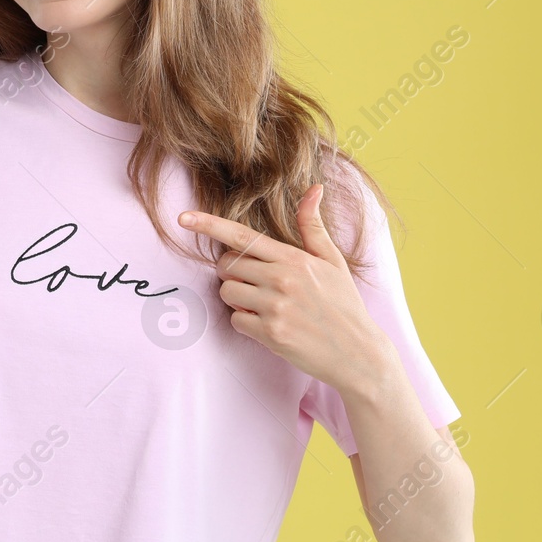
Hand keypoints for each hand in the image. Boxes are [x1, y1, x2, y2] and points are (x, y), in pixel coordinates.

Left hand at [178, 185, 394, 392]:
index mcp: (294, 258)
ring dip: (237, 297)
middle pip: (227, 265)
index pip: (242, 236)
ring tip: (263, 304)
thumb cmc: (344, 304)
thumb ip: (313, 226)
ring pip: (227, 292)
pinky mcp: (270, 333)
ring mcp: (275, 307)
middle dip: (233, 272)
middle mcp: (282, 279)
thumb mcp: (333, 261)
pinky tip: (268, 324)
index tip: (183, 218)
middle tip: (255, 282)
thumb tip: (314, 188)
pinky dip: (245, 322)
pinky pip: (236, 320)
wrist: (358, 353)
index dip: (208, 224)